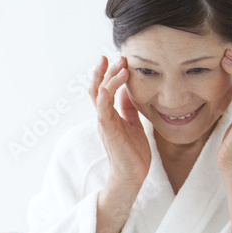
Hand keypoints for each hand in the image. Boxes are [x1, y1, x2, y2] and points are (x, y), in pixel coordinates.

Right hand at [89, 55, 151, 189]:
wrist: (132, 176)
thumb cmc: (133, 153)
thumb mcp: (133, 124)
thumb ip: (128, 108)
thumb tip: (127, 91)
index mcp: (109, 115)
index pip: (104, 89)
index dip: (108, 73)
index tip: (118, 59)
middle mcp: (103, 117)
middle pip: (97, 88)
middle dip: (105, 71)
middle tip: (118, 57)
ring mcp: (104, 123)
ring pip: (99, 94)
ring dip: (108, 78)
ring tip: (121, 66)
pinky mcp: (108, 130)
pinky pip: (103, 109)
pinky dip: (105, 95)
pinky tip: (112, 84)